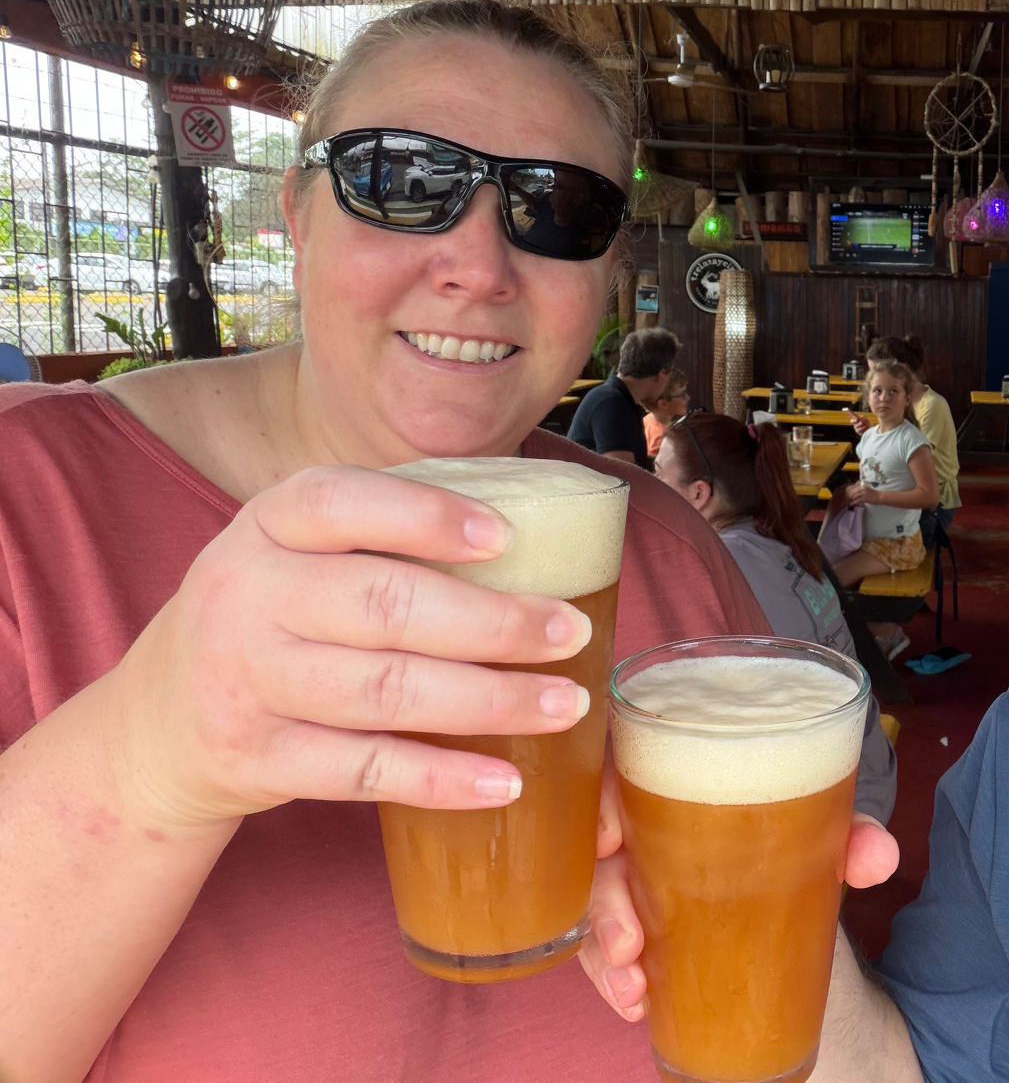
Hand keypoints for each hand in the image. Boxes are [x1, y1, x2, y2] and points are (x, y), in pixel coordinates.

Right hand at [98, 464, 597, 833]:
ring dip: (489, 701)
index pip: (343, 503)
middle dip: (493, 623)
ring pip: (385, 692)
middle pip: (385, 606)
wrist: (161, 720)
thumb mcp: (302, 552)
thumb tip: (542, 533)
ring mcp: (248, 680)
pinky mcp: (257, 758)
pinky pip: (364, 771)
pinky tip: (506, 781)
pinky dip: (442, 777)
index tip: (505, 538)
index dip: (426, 517)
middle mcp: (248, 594)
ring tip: (566, 704)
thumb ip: (389, 535)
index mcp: (270, 524)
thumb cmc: (278, 613)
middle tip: (573, 632)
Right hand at [581, 781, 899, 1021]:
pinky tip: (637, 1004)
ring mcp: (636, 877)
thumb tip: (879, 857)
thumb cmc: (793, 833)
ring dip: (606, 951)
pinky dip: (616, 980)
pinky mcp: (639, 924)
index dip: (597, 801)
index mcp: (680, 772)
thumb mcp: (822, 829)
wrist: (798, 889)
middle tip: (629, 939)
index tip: (606, 840)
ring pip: (596, 907)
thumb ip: (851, 835)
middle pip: (597, 850)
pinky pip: (607, 951)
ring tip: (634, 987)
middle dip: (605, 899)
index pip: (619, 769)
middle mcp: (644, 823)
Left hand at [844, 482, 873, 505]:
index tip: (846, 495)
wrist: (880, 496)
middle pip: (851, 492)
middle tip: (846, 499)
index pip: (852, 487)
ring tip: (848, 502)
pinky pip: (856, 501)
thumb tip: (855, 492)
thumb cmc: (874, 493)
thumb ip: (861, 489)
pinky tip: (851, 504)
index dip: (848, 492)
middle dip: (848, 496)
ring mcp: (862, 493)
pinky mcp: (864, 498)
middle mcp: (861, 488)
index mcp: (862, 486)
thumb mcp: (866, 489)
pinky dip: (853, 503)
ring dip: (850, 500)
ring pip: (853, 496)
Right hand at [849, 411, 872, 434]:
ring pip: (858, 429)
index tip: (857, 419)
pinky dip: (864, 430)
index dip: (853, 420)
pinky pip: (861, 432)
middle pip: (855, 426)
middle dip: (858, 424)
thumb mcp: (867, 420)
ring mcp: (857, 430)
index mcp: (855, 422)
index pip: (852, 421)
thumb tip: (861, 416)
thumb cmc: (868, 423)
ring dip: (862, 427)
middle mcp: (855, 426)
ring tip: (866, 425)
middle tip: (862, 422)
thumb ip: (864, 418)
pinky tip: (866, 429)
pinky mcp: (860, 434)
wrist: (871, 429)